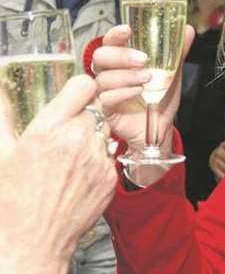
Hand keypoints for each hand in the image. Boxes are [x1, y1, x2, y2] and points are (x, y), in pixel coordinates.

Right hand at [0, 75, 115, 273]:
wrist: (33, 241)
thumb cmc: (13, 201)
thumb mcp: (2, 154)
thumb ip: (3, 117)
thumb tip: (1, 91)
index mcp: (50, 129)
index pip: (84, 86)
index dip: (78, 89)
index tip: (73, 96)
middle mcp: (79, 139)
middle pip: (95, 108)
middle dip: (82, 115)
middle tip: (66, 131)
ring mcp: (98, 158)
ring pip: (103, 131)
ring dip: (91, 136)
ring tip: (70, 156)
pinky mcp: (110, 176)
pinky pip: (109, 155)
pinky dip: (97, 159)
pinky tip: (78, 174)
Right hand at [93, 25, 194, 154]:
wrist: (161, 126)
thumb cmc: (161, 98)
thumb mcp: (172, 72)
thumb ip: (177, 52)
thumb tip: (188, 30)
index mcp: (123, 60)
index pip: (111, 42)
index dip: (115, 34)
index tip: (127, 30)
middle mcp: (111, 73)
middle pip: (101, 57)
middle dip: (121, 56)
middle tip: (143, 60)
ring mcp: (106, 91)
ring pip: (103, 77)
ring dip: (126, 75)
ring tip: (147, 78)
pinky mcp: (106, 109)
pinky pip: (106, 98)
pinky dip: (122, 93)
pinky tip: (138, 92)